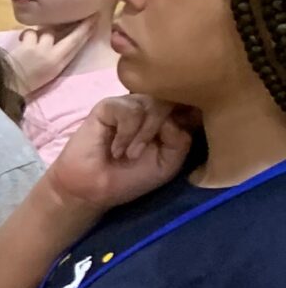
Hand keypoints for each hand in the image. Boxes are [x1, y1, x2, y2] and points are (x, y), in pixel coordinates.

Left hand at [4, 22, 89, 97]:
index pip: (77, 45)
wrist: (7, 87)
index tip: (96, 17)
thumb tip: (59, 35)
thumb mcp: (48, 71)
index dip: (87, 31)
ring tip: (34, 41)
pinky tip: (22, 42)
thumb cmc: (27, 80)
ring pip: (48, 32)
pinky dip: (27, 36)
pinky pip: (30, 33)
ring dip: (42, 33)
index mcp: (59, 65)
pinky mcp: (27, 47)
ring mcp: (41, 51)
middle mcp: (53, 57)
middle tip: (88, 13)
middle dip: (81, 25)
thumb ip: (57, 55)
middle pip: (71, 37)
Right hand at [44, 93, 193, 217]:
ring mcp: (130, 104)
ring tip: (130, 155)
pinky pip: (130, 110)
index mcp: (169, 118)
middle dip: (166, 127)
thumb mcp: (169, 164)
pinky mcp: (109, 105)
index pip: (190, 101)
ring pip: (154, 102)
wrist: (93, 189)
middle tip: (150, 150)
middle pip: (174, 97)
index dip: (193, 112)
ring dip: (145, 134)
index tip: (185, 133)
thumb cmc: (130, 178)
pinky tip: (116, 149)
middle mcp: (151, 106)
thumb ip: (182, 138)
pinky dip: (126, 133)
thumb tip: (172, 116)